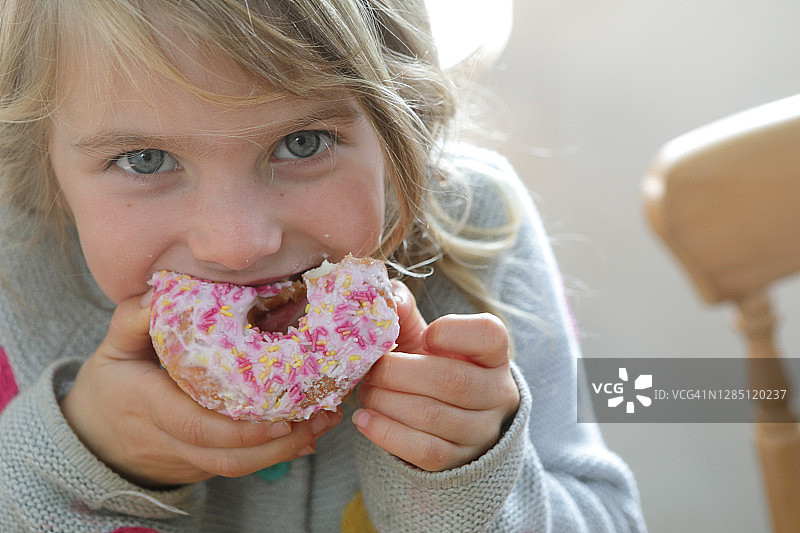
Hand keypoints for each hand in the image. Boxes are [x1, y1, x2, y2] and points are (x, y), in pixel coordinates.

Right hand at [60, 291, 340, 487]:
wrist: (94, 440)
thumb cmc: (109, 387)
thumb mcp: (112, 350)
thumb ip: (132, 321)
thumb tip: (158, 293)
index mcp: (149, 408)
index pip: (195, 425)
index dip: (240, 429)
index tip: (280, 418)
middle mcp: (172, 441)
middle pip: (228, 456)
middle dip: (278, 444)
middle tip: (322, 416)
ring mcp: (188, 458)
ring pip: (238, 466)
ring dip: (286, 450)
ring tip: (326, 422)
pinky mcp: (202, 463)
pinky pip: (240, 464)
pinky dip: (276, 454)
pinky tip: (310, 433)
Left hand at [353, 282, 519, 471]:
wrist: (445, 417)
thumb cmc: (431, 366)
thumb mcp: (422, 336)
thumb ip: (404, 311)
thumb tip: (389, 299)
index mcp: (494, 353)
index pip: (489, 335)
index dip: (452, 331)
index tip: (424, 336)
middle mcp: (497, 392)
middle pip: (451, 380)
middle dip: (398, 372)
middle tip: (371, 370)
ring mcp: (482, 431)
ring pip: (432, 416)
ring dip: (386, 401)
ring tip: (366, 392)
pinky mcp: (460, 461)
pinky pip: (424, 450)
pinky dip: (387, 433)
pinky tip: (365, 419)